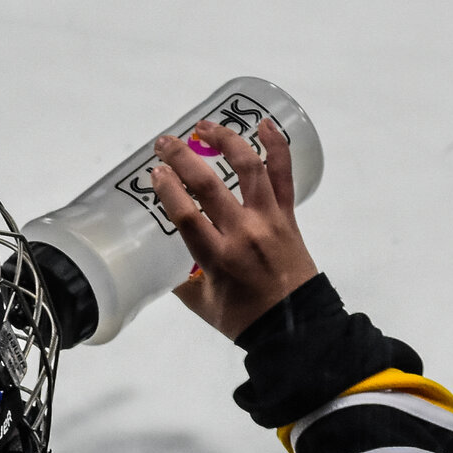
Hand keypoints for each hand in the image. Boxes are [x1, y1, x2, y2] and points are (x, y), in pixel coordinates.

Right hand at [149, 117, 319, 339]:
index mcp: (218, 259)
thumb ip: (181, 281)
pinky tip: (264, 124)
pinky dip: (278, 146)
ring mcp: (269, 220)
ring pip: (248, 168)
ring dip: (225, 141)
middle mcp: (243, 233)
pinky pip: (284, 175)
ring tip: (204, 126)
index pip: (186, 215)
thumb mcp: (202, 305)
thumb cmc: (245, 319)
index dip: (168, 189)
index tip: (155, 172)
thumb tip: (161, 262)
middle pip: (208, 185)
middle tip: (164, 144)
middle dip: (181, 157)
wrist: (297, 328)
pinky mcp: (288, 215)